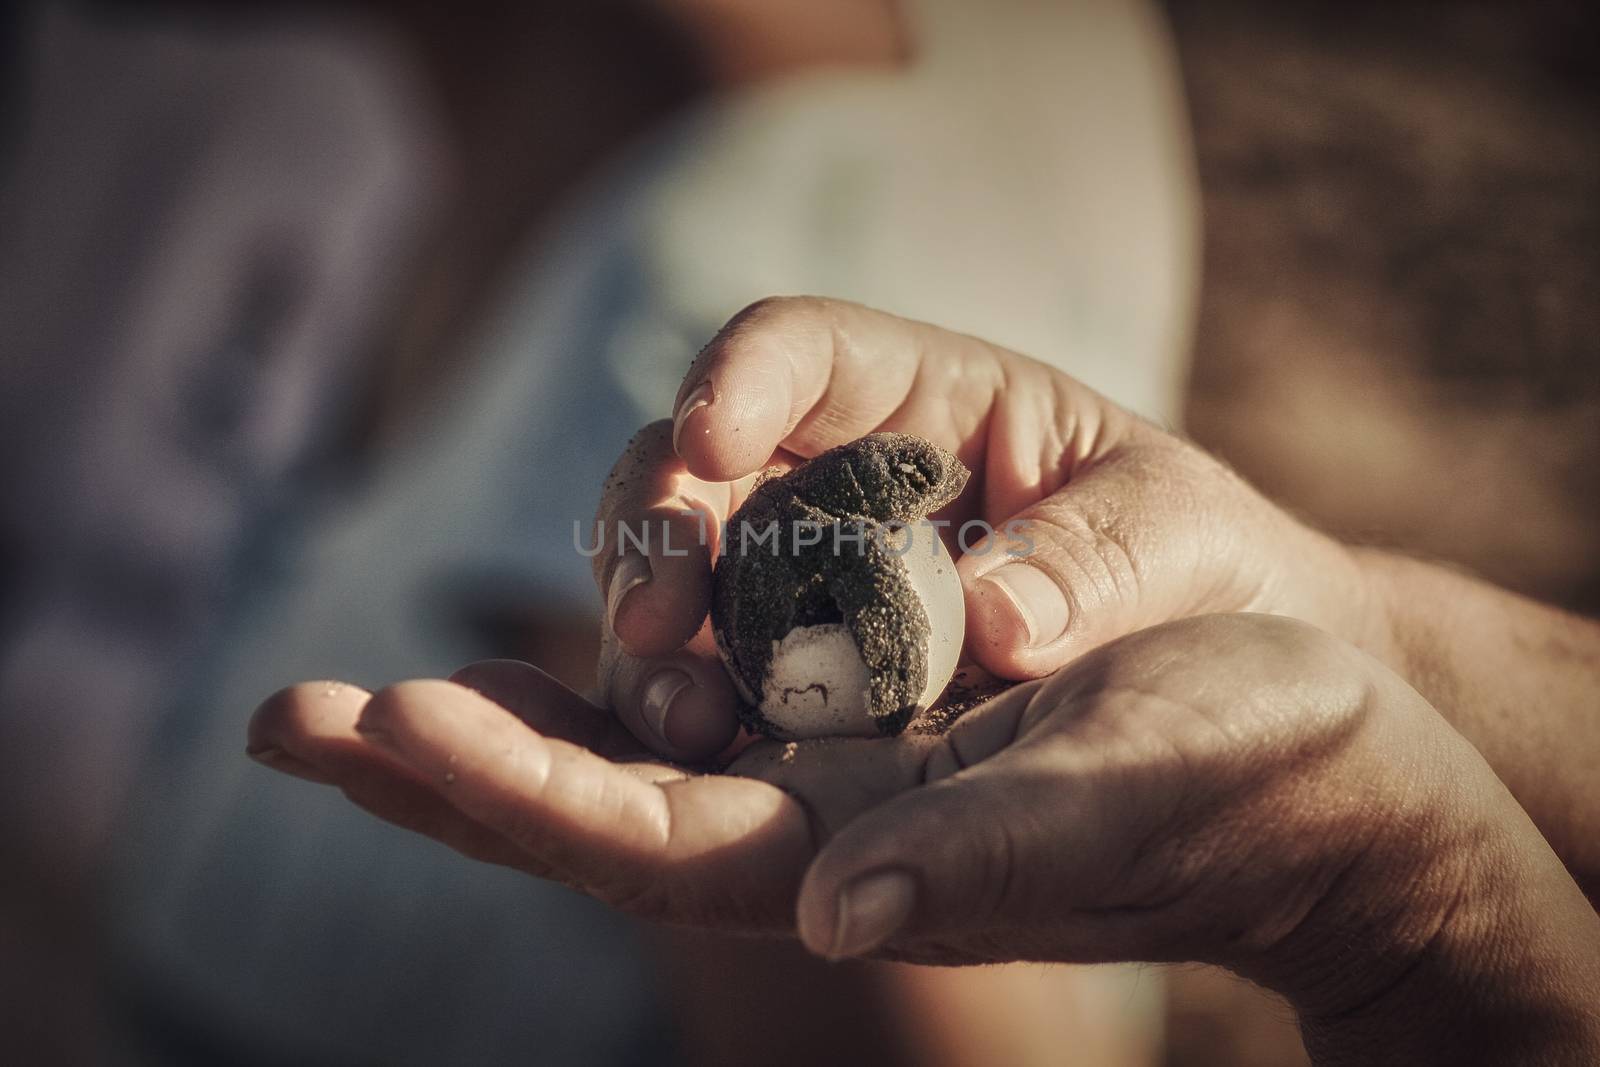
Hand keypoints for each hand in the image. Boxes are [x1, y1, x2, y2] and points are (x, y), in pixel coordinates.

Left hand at [248, 613, 1599, 1063]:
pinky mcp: (867, 725)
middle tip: (287, 717)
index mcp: (866, 856)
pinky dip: (602, 679)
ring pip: (623, 756)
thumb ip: (983, 852)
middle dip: (440, 767)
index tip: (382, 717)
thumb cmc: (1253, 777)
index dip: (509, 784)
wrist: (1319, 775)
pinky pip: (702, 704)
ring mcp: (835, 779)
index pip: (644, 836)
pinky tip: (529, 650)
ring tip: (357, 692)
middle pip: (590, 807)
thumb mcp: (1129, 793)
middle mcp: (821, 829)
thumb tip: (838, 908)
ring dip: (492, 723)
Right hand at [591, 297, 1380, 762]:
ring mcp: (798, 584)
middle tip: (655, 618)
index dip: (741, 377)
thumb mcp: (1177, 536)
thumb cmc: (1196, 561)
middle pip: (695, 465)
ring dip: (650, 638)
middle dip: (656, 526)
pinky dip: (686, 711)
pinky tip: (695, 764)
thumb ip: (1097, 561)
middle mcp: (833, 478)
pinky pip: (709, 680)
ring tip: (679, 717)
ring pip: (675, 577)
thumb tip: (997, 622)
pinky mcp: (789, 678)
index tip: (711, 437)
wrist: (1211, 668)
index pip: (803, 350)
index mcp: (925, 396)